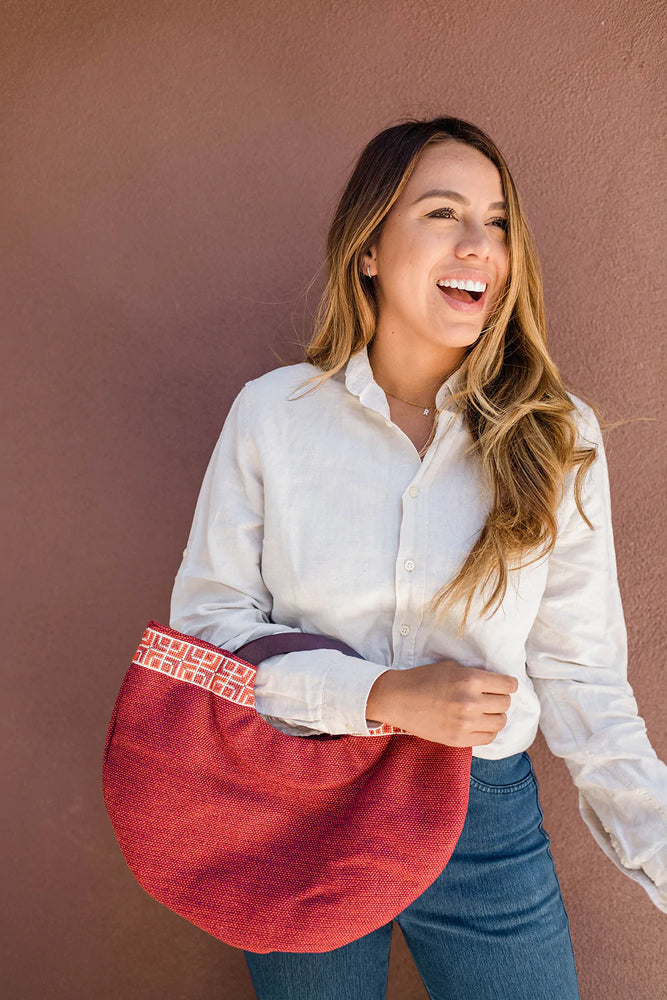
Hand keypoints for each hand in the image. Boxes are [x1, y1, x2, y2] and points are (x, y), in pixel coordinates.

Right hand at [366, 658, 518, 746]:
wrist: (398, 699)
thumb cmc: (423, 679)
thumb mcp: (451, 668)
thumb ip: (475, 675)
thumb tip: (497, 683)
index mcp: (470, 679)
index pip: (508, 685)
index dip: (508, 684)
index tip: (505, 686)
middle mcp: (471, 702)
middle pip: (505, 703)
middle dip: (500, 699)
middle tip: (490, 697)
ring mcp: (465, 723)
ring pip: (500, 722)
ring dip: (495, 715)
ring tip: (484, 712)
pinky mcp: (459, 739)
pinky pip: (488, 737)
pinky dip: (487, 730)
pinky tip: (478, 724)